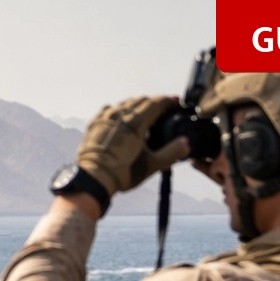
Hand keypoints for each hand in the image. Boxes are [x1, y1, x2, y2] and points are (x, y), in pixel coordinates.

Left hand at [75, 95, 191, 196]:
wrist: (93, 179)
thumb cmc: (123, 173)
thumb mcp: (151, 165)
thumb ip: (171, 152)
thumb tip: (186, 142)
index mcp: (136, 121)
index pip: (156, 103)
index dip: (168, 101)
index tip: (176, 102)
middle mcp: (120, 114)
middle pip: (141, 100)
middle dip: (154, 103)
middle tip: (163, 110)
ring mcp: (105, 117)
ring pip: (125, 103)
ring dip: (137, 105)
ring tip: (144, 113)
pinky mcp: (94, 123)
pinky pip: (109, 109)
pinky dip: (119, 110)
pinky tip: (121, 117)